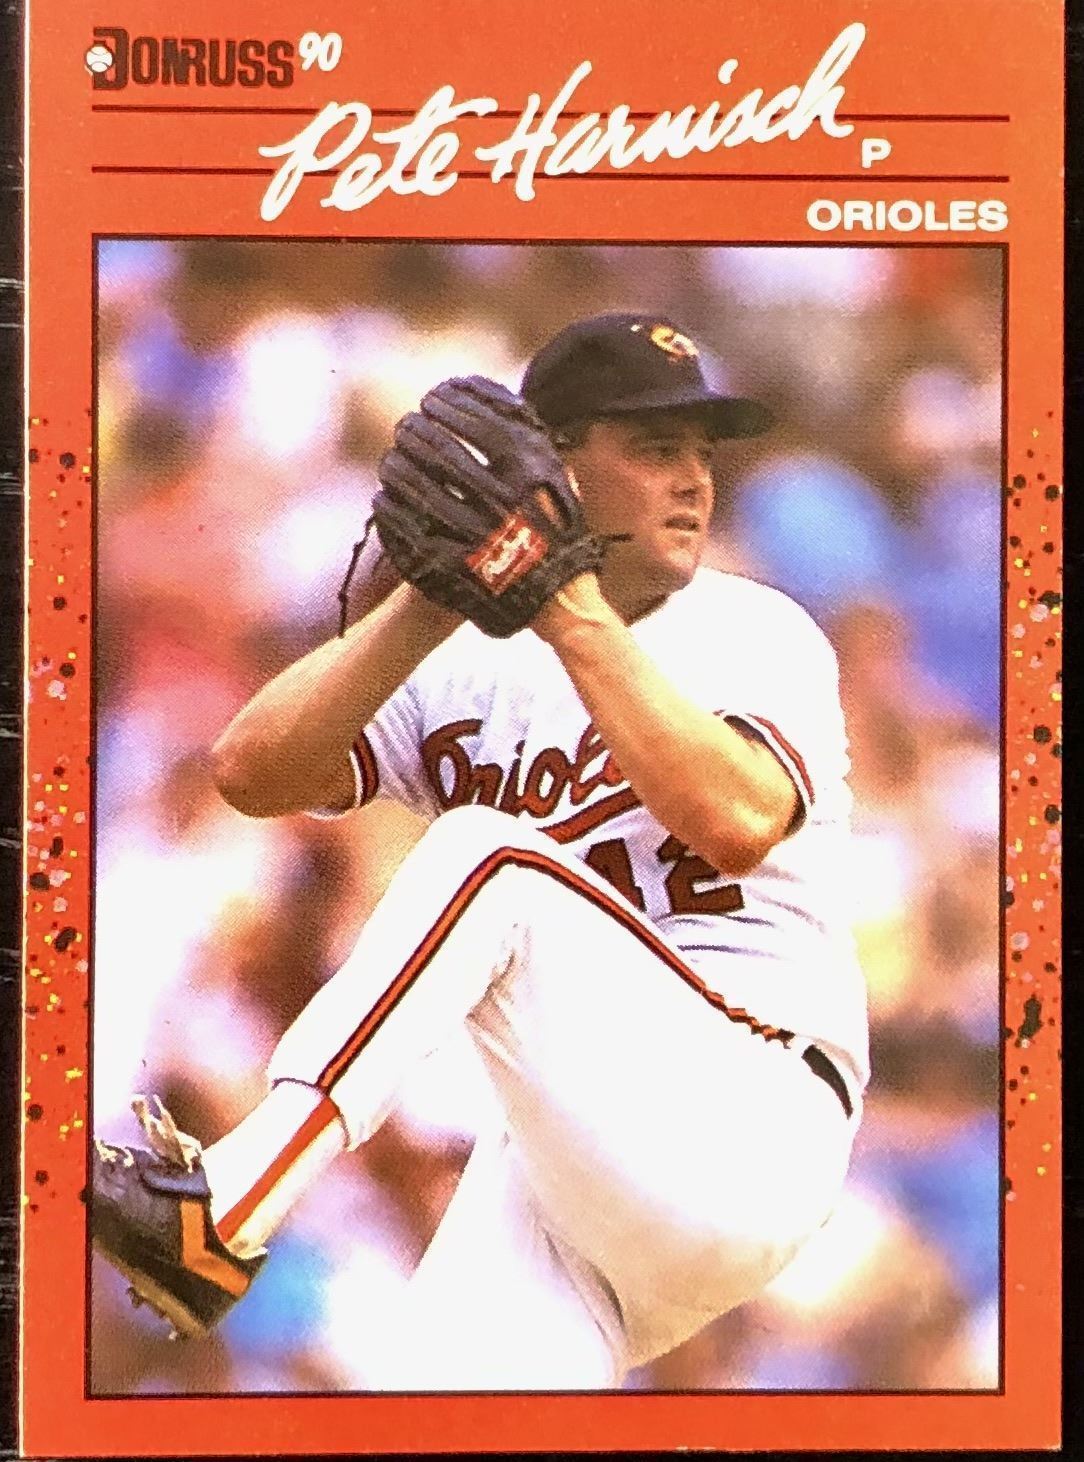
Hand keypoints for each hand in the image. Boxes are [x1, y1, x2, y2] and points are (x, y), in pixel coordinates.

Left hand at [373, 377, 605, 637]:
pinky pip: (403, 526)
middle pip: (438, 448)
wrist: (558, 601)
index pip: (476, 419)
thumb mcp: (558, 478)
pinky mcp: (448, 567)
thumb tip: (493, 394)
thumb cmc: (557, 533)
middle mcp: (500, 500)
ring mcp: (472, 534)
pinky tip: (386, 496)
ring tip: (392, 459)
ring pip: (414, 484)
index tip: (433, 398)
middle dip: (416, 430)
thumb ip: (530, 436)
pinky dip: (389, 506)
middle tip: (407, 426)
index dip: (448, 403)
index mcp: (529, 472)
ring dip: (396, 465)